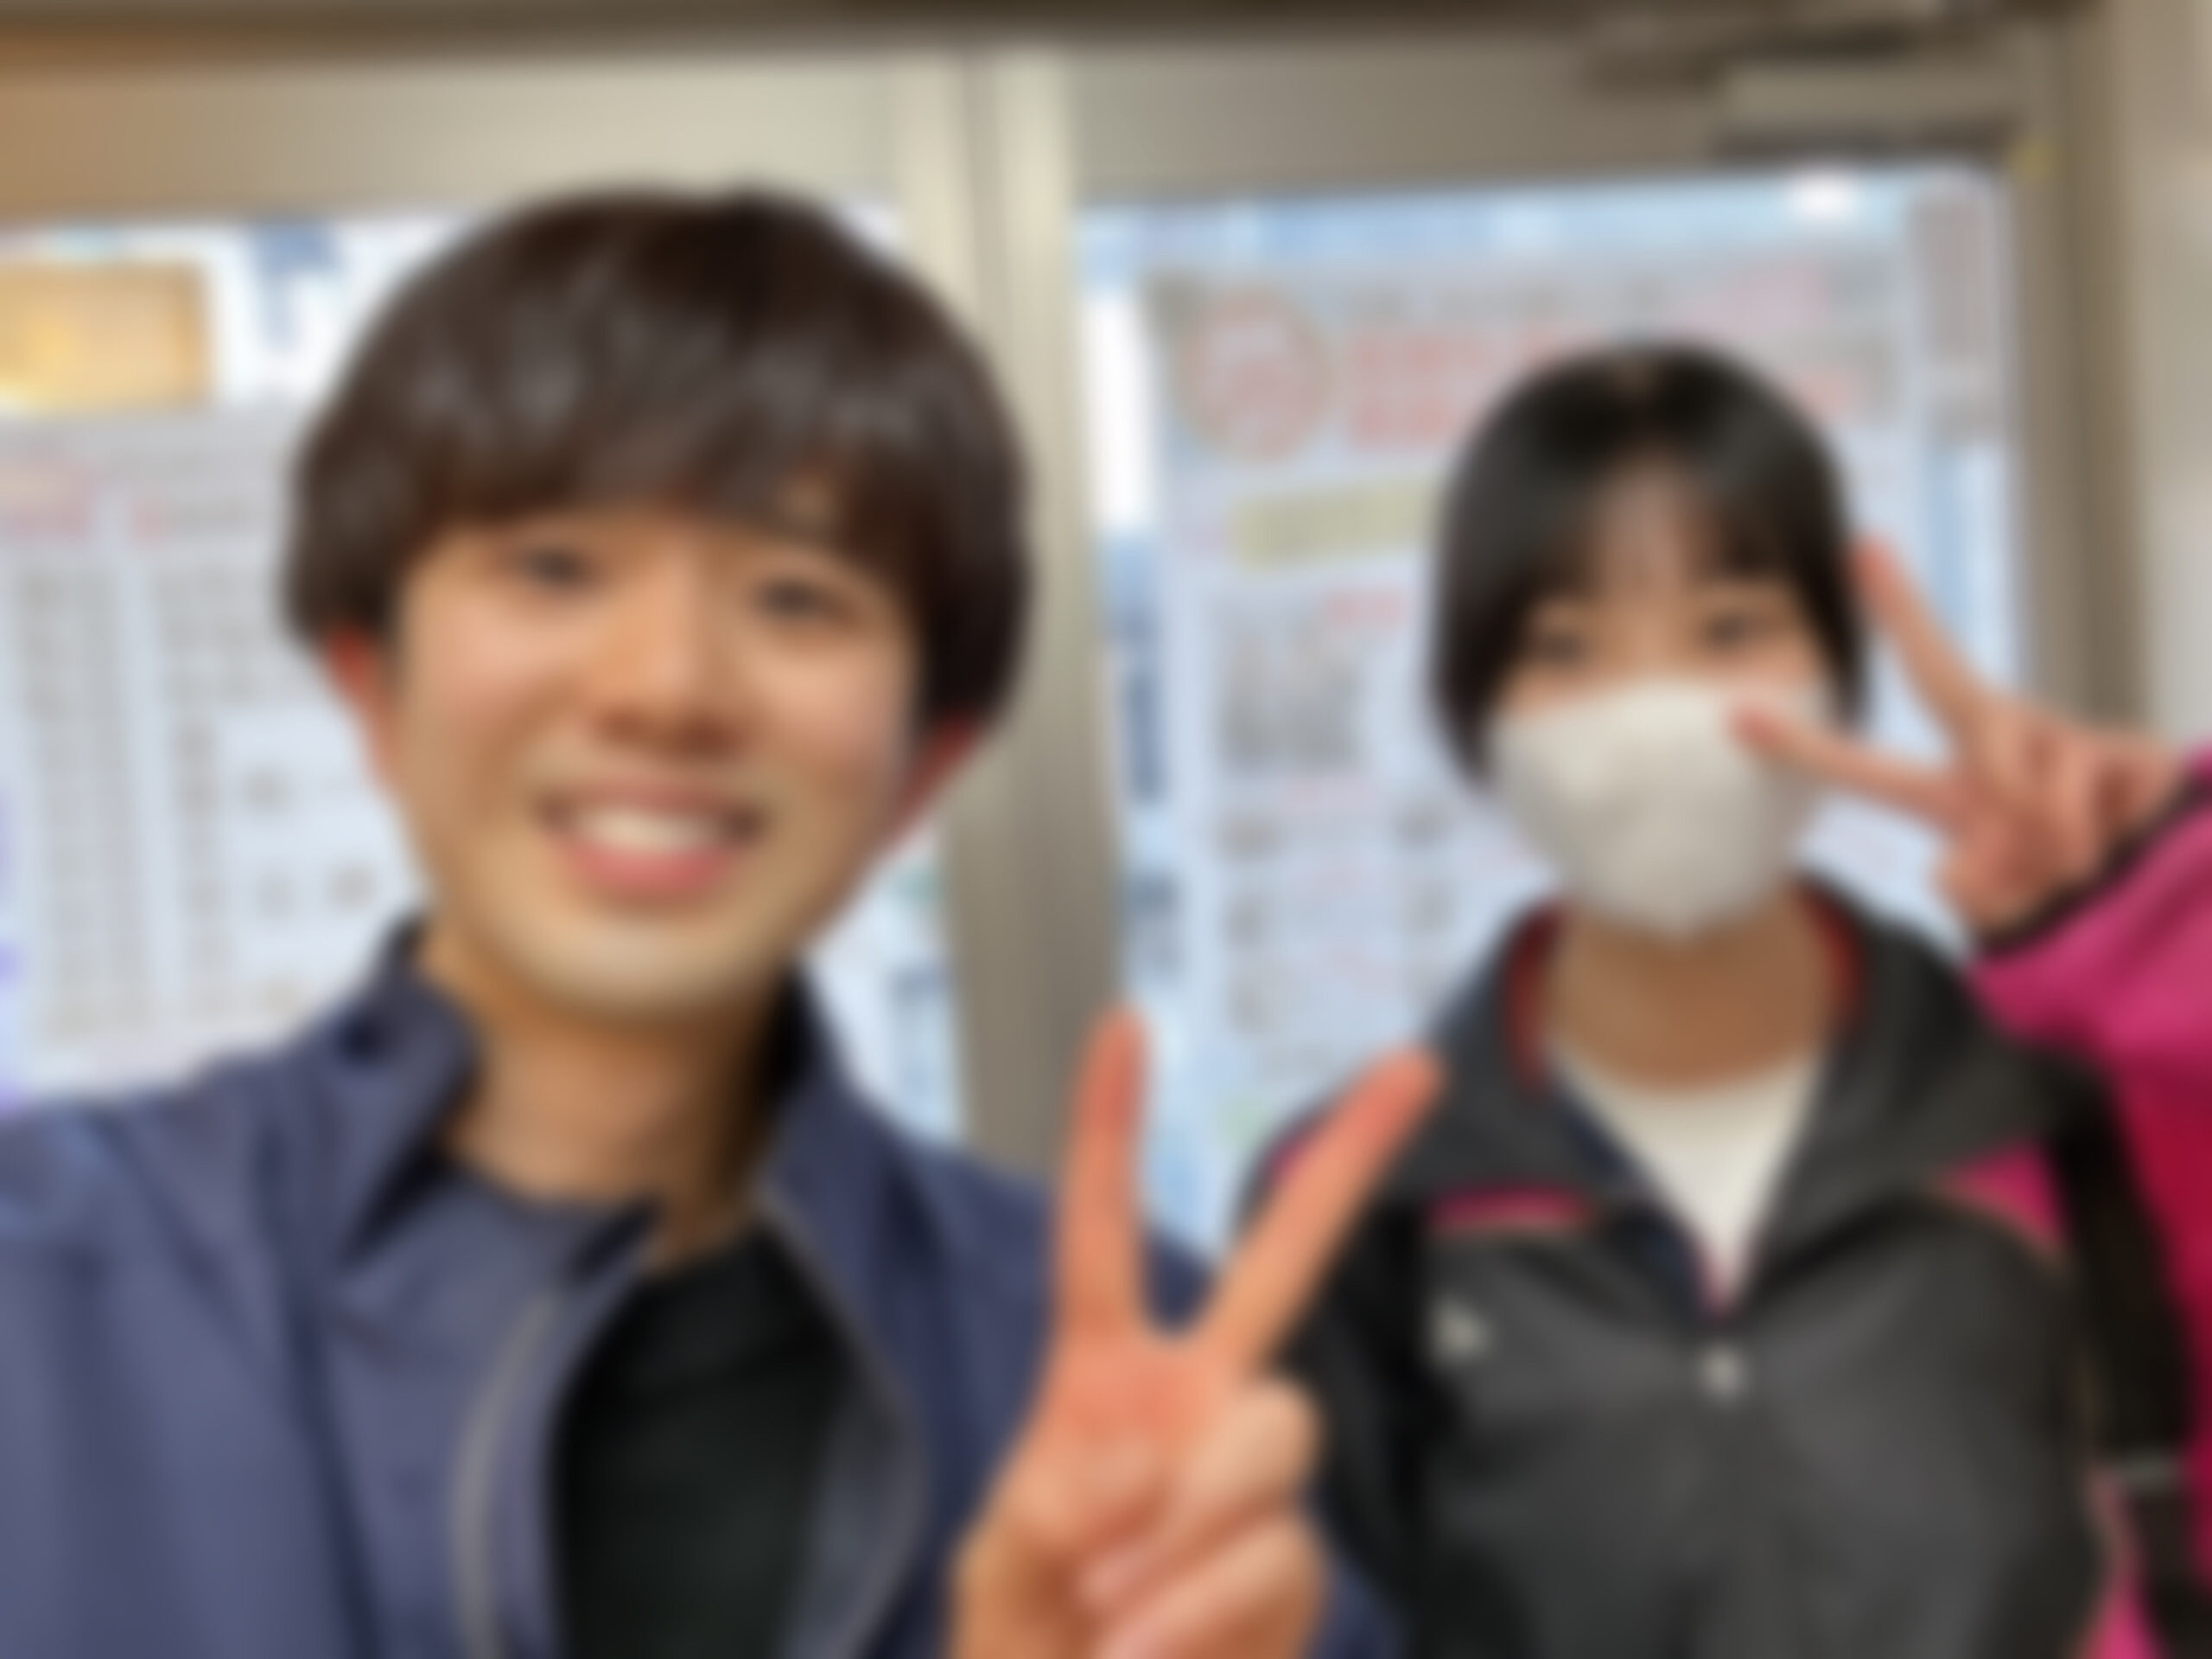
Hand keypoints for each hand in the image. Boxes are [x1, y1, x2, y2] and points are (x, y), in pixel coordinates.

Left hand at [953, 1013, 1436, 1658]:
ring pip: (1277, 1432)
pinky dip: (1203, 1604)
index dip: (1112, 1131)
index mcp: (1101, 1375)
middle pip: (1283, 1264)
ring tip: (1113, 1603)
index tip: (1124, 1024)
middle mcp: (1195, 1401)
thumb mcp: (997, 1568)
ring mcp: (1253, 1480)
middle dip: (1350, 1156)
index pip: (1103, 1232)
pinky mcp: (1296, 1566)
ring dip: (1192, 1519)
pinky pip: (1278, 1553)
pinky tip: (1144, 1652)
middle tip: (1417, 1065)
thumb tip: (1144, 1467)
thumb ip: (1047, 1510)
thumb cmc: (1024, 1646)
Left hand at [1739, 547, 2185, 936]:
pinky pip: (2071, 789)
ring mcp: (2062, 742)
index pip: (1864, 774)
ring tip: (2075, 866)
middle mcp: (2001, 754)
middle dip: (1902, 609)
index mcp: (1955, 798)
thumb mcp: (2008, 916)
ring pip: (2012, 772)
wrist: (2171, 914)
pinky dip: (2083, 836)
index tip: (1733, 715)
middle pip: (1942, 676)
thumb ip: (1971, 894)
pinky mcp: (2122, 747)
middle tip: (1863, 546)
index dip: (1799, 748)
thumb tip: (1957, 857)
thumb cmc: (2078, 907)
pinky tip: (2115, 845)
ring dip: (2038, 837)